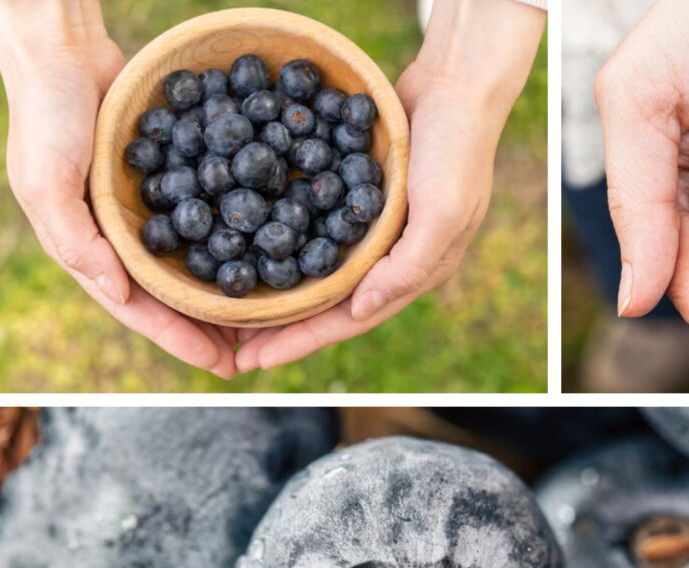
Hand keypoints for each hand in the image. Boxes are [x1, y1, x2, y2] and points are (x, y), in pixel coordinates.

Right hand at [0, 2, 237, 377]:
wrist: (65, 55)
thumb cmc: (46, 117)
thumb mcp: (46, 180)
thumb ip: (75, 238)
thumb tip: (116, 291)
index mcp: (93, 250)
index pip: (142, 309)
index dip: (181, 340)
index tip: (223, 366)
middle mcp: (126, 238)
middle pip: (176, 296)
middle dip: (214, 329)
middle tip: (260, 355)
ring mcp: (152, 211)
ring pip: (197, 263)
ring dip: (230, 292)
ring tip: (272, 319)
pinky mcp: (175, 181)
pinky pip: (211, 216)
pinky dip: (238, 236)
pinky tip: (273, 250)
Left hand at [235, 0, 544, 370]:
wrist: (457, 85)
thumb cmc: (457, 152)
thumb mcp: (441, 214)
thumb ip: (406, 267)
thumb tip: (359, 311)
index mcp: (412, 270)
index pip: (349, 318)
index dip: (303, 341)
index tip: (257, 360)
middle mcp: (388, 256)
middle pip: (326, 301)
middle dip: (281, 326)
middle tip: (230, 346)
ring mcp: (371, 226)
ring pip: (315, 268)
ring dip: (277, 288)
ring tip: (233, 305)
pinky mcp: (355, 193)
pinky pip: (313, 224)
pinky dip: (282, 236)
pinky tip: (250, 238)